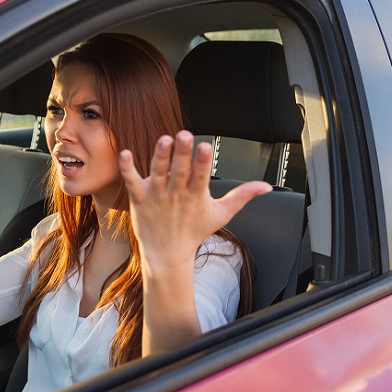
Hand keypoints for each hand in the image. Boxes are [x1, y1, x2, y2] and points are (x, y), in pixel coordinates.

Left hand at [119, 130, 271, 273]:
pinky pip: (132, 181)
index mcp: (196, 195)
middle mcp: (176, 193)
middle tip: (184, 135)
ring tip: (163, 140)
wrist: (167, 255)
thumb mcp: (221, 214)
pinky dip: (128, 169)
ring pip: (158, 172)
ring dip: (160, 156)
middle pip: (180, 170)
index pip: (201, 176)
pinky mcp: (139, 197)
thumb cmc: (194, 232)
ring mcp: (157, 195)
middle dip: (183, 153)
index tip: (205, 146)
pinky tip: (126, 153)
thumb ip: (242, 196)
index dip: (203, 161)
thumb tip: (265, 186)